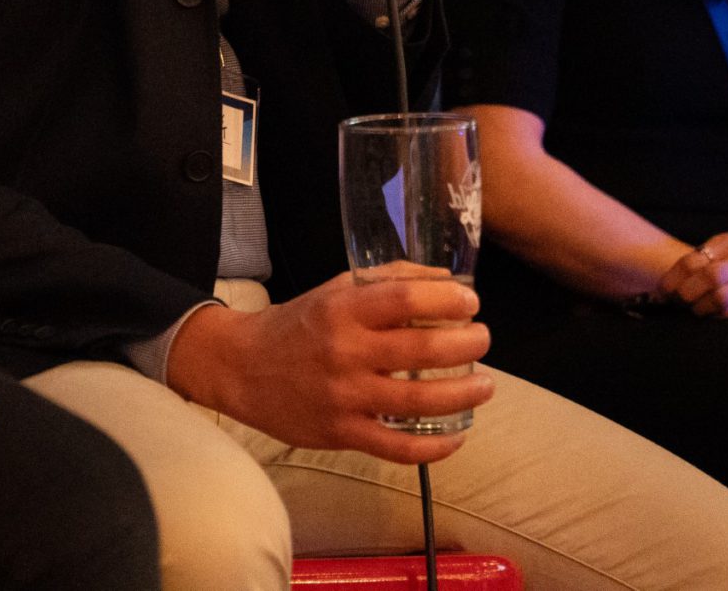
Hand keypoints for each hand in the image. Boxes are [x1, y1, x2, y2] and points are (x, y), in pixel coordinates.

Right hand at [166, 269, 491, 462]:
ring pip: (418, 401)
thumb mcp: (336, 290)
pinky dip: (435, 446)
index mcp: (342, 309)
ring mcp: (344, 397)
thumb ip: (390, 281)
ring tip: (485, 385)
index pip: (405, 299)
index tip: (471, 303)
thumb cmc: (298, 324)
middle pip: (421, 350)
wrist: (243, 367)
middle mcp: (344, 352)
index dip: (447, 301)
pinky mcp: (342, 433)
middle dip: (466, 344)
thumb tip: (448, 282)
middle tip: (483, 340)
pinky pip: (397, 447)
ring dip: (463, 393)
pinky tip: (457, 435)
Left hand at [660, 233, 727, 316]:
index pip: (692, 260)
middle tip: (676, 301)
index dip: (673, 278)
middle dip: (686, 293)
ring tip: (693, 309)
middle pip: (708, 277)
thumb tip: (665, 285)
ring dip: (699, 307)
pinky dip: (714, 317)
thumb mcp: (725, 252)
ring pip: (719, 298)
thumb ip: (700, 261)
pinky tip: (709, 315)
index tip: (663, 290)